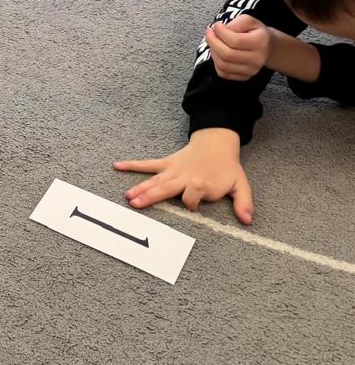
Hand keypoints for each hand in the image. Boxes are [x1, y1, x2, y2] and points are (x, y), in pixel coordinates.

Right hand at [115, 127, 253, 223]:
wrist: (217, 143)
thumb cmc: (227, 167)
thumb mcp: (241, 185)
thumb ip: (244, 203)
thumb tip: (247, 221)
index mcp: (200, 184)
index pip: (191, 199)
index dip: (192, 204)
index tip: (194, 206)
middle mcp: (183, 177)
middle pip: (165, 189)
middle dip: (150, 196)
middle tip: (135, 204)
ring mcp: (172, 170)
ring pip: (154, 180)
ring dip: (140, 188)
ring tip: (128, 196)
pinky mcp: (166, 163)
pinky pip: (147, 164)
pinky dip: (132, 164)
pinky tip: (117, 165)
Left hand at [205, 13, 270, 80]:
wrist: (268, 46)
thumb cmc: (256, 32)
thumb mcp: (248, 20)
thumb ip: (235, 23)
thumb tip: (220, 30)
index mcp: (260, 42)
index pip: (235, 41)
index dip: (221, 32)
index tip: (216, 26)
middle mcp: (257, 59)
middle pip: (227, 55)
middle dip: (212, 42)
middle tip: (210, 33)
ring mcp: (252, 70)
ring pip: (223, 65)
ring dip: (213, 52)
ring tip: (214, 43)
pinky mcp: (245, 76)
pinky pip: (223, 73)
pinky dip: (216, 62)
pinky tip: (218, 53)